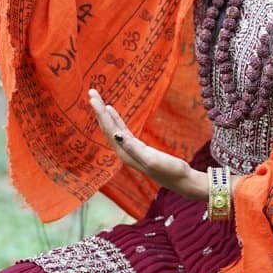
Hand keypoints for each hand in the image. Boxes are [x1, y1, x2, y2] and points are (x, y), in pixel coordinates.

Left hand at [88, 88, 207, 200]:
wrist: (181, 180)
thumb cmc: (169, 170)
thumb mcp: (151, 159)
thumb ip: (133, 147)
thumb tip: (117, 134)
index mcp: (124, 153)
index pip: (109, 129)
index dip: (100, 113)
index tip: (92, 97)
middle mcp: (123, 152)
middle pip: (107, 128)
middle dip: (99, 110)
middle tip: (91, 92)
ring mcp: (129, 150)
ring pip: (113, 128)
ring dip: (105, 114)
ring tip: (97, 99)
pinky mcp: (137, 147)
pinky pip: (121, 130)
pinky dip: (116, 119)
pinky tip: (112, 112)